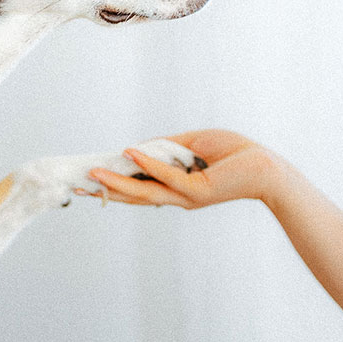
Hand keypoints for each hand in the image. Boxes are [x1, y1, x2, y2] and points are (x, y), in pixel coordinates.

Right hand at [86, 129, 281, 209]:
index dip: (113, 185)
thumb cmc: (234, 154)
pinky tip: (130, 155)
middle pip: (134, 196)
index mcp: (176, 188)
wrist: (266, 167)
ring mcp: (186, 196)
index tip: (88, 180)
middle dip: (106, 191)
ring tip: (93, 176)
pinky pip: (167, 176)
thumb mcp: (193, 144)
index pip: (138, 189)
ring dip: (118, 183)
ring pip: (145, 192)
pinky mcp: (198, 190)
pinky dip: (148, 165)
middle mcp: (178, 197)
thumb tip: (137, 147)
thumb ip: (166, 147)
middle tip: (76, 188)